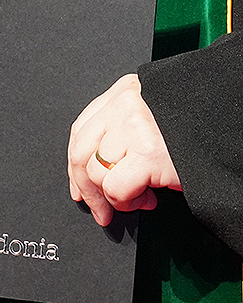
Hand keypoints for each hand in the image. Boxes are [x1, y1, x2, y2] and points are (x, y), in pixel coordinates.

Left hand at [68, 73, 180, 225]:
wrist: (227, 131)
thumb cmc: (191, 130)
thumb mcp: (151, 117)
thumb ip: (123, 129)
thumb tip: (95, 169)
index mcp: (124, 91)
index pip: (82, 129)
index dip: (76, 164)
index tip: (79, 187)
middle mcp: (124, 103)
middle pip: (80, 151)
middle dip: (86, 189)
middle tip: (100, 210)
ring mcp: (134, 126)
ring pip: (97, 172)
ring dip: (114, 198)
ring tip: (138, 198)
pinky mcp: (148, 152)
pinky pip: (115, 187)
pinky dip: (126, 201)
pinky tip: (146, 199)